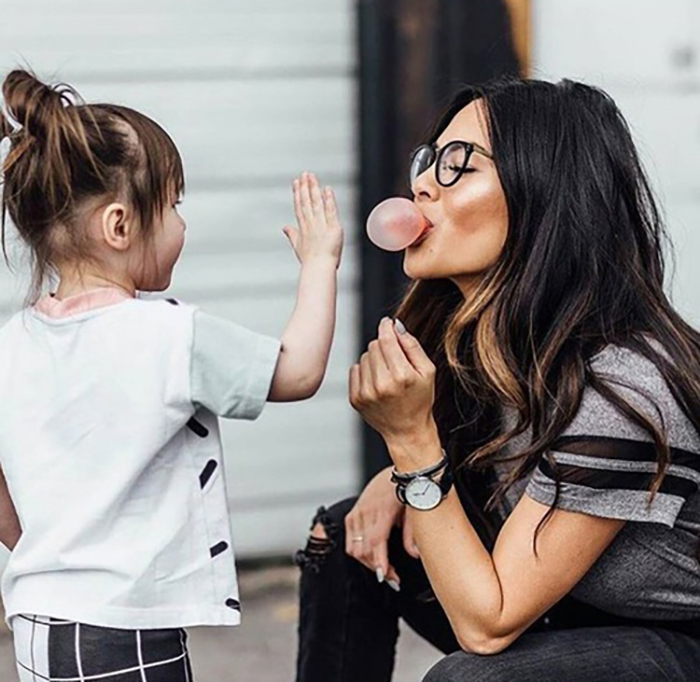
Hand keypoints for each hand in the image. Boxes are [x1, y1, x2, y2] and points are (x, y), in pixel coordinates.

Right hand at [284, 172, 343, 267]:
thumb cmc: (310, 261)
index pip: (300, 207)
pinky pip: (331, 211)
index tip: (296, 182)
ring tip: (311, 177)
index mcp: (303, 228)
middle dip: (305, 187)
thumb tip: (285, 227)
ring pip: (316, 203)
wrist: (318, 268)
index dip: (298, 194)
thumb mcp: (298, 246)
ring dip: (313, 189)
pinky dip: (329, 200)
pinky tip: (327, 189)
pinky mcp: (333, 227)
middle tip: (304, 174)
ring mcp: (321, 225)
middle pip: (306, 202)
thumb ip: (292, 234)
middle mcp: (311, 224)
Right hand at [345, 467, 420, 587]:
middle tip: (393, 578)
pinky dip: (359, 553)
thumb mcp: (415, 510)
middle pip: (364, 549)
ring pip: (355, 548)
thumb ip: (412, 534)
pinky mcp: (353, 514)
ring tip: (384, 569)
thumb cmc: (411, 489)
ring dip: (368, 563)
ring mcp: (358, 513)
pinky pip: (350, 541)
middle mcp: (367, 512)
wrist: (401, 470)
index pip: (376, 541)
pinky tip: (372, 557)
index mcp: (383, 511)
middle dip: (377, 567)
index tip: (385, 575)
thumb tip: (415, 554)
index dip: (379, 561)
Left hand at [349, 318, 436, 445]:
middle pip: (374, 345)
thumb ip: (412, 345)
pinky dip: (365, 371)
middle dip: (384, 346)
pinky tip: (377, 382)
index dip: (386, 327)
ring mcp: (366, 393)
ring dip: (375, 359)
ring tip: (387, 374)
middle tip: (395, 359)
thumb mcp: (428, 371)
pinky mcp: (355, 399)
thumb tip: (395, 326)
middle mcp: (381, 385)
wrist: (407, 431)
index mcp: (402, 376)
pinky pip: (355, 369)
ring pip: (364, 356)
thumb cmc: (420, 400)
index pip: (386, 340)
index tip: (387, 323)